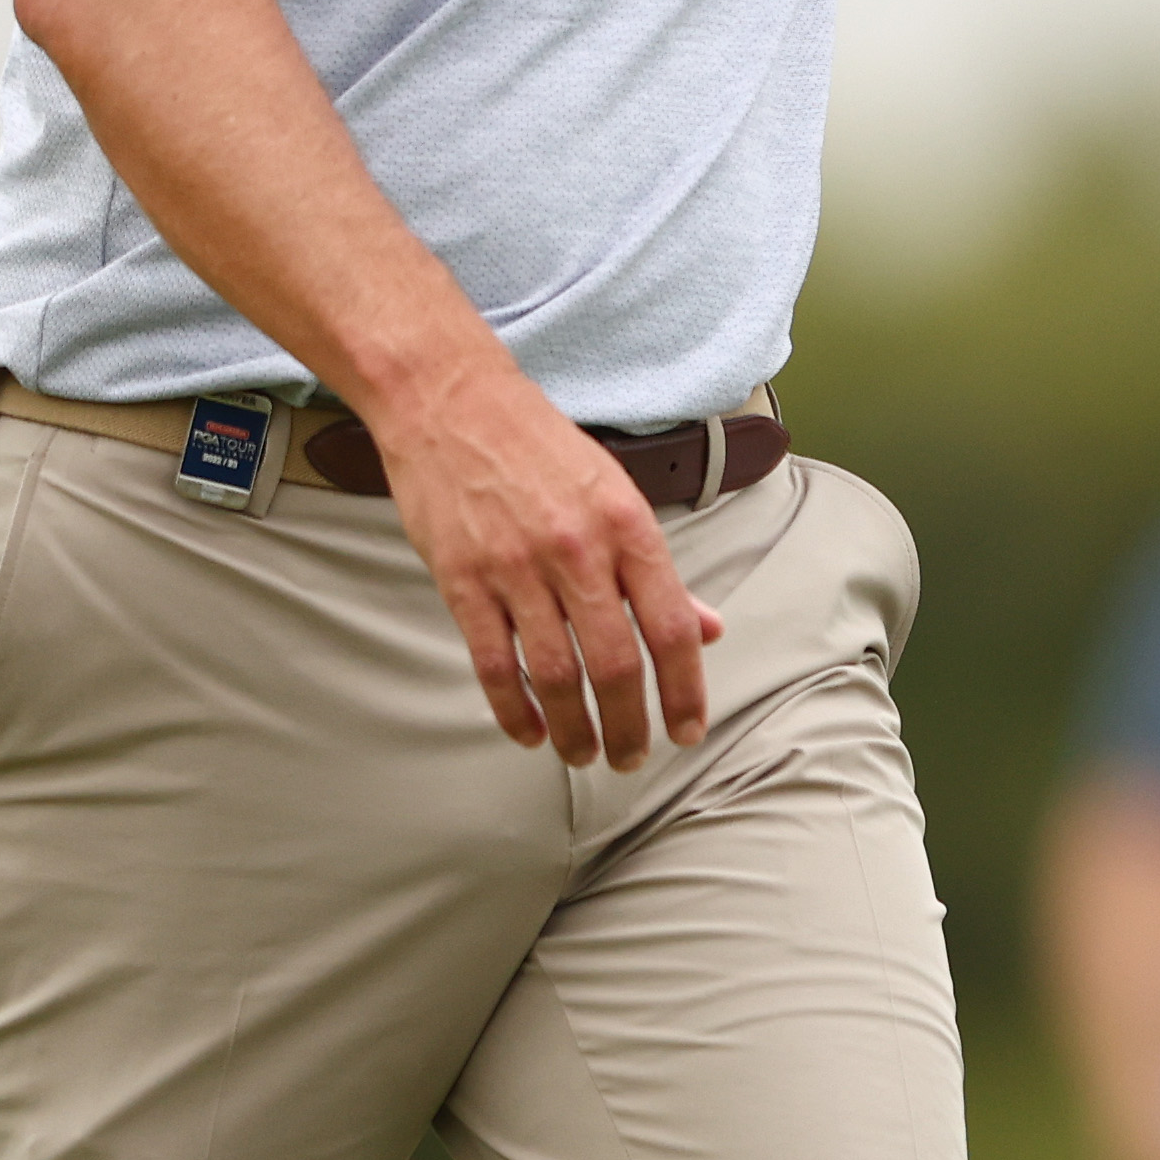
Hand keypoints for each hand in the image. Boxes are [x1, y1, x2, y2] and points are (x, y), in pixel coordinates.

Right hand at [368, 361, 723, 766]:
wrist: (452, 401)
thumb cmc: (542, 448)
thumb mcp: (619, 494)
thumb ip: (660, 570)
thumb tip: (707, 628)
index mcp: (628, 526)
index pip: (670, 626)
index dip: (684, 689)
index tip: (688, 731)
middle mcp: (578, 550)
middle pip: (615, 664)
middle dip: (630, 724)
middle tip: (631, 758)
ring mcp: (516, 568)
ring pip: (555, 674)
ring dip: (574, 729)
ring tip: (584, 755)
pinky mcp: (462, 580)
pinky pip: (494, 664)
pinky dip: (515, 709)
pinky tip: (529, 732)